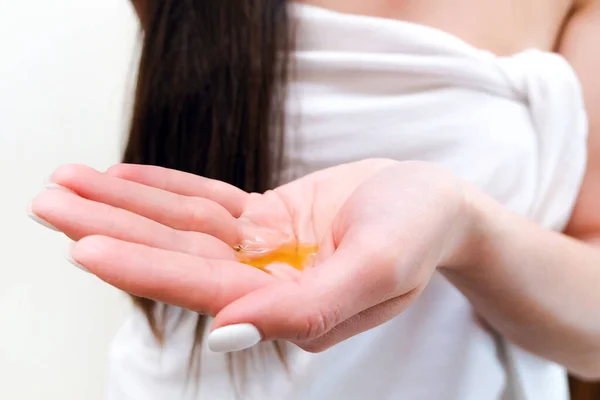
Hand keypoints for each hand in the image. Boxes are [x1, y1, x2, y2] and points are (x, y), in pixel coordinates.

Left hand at [29, 159, 472, 351]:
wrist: (438, 203)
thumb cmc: (420, 231)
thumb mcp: (379, 267)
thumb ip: (308, 306)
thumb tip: (230, 329)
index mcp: (293, 306)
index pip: (206, 288)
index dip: (147, 267)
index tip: (86, 247)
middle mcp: (267, 282)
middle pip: (179, 255)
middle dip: (113, 230)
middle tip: (50, 205)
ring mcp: (262, 249)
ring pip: (183, 225)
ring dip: (125, 204)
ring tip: (68, 185)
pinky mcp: (265, 220)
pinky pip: (207, 202)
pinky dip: (165, 188)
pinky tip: (124, 178)